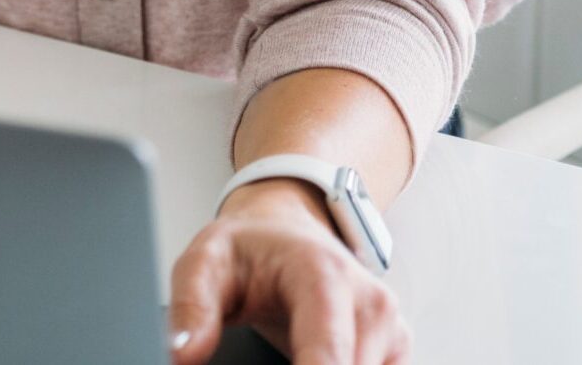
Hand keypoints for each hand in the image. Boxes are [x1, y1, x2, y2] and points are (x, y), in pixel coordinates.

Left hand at [167, 182, 409, 363]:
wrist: (288, 229)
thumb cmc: (250, 247)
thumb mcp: (204, 260)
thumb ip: (191, 306)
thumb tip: (184, 354)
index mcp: (322, 275)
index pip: (329, 355)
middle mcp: (370, 301)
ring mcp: (389, 326)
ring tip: (278, 359)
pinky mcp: (396, 348)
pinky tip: (308, 362)